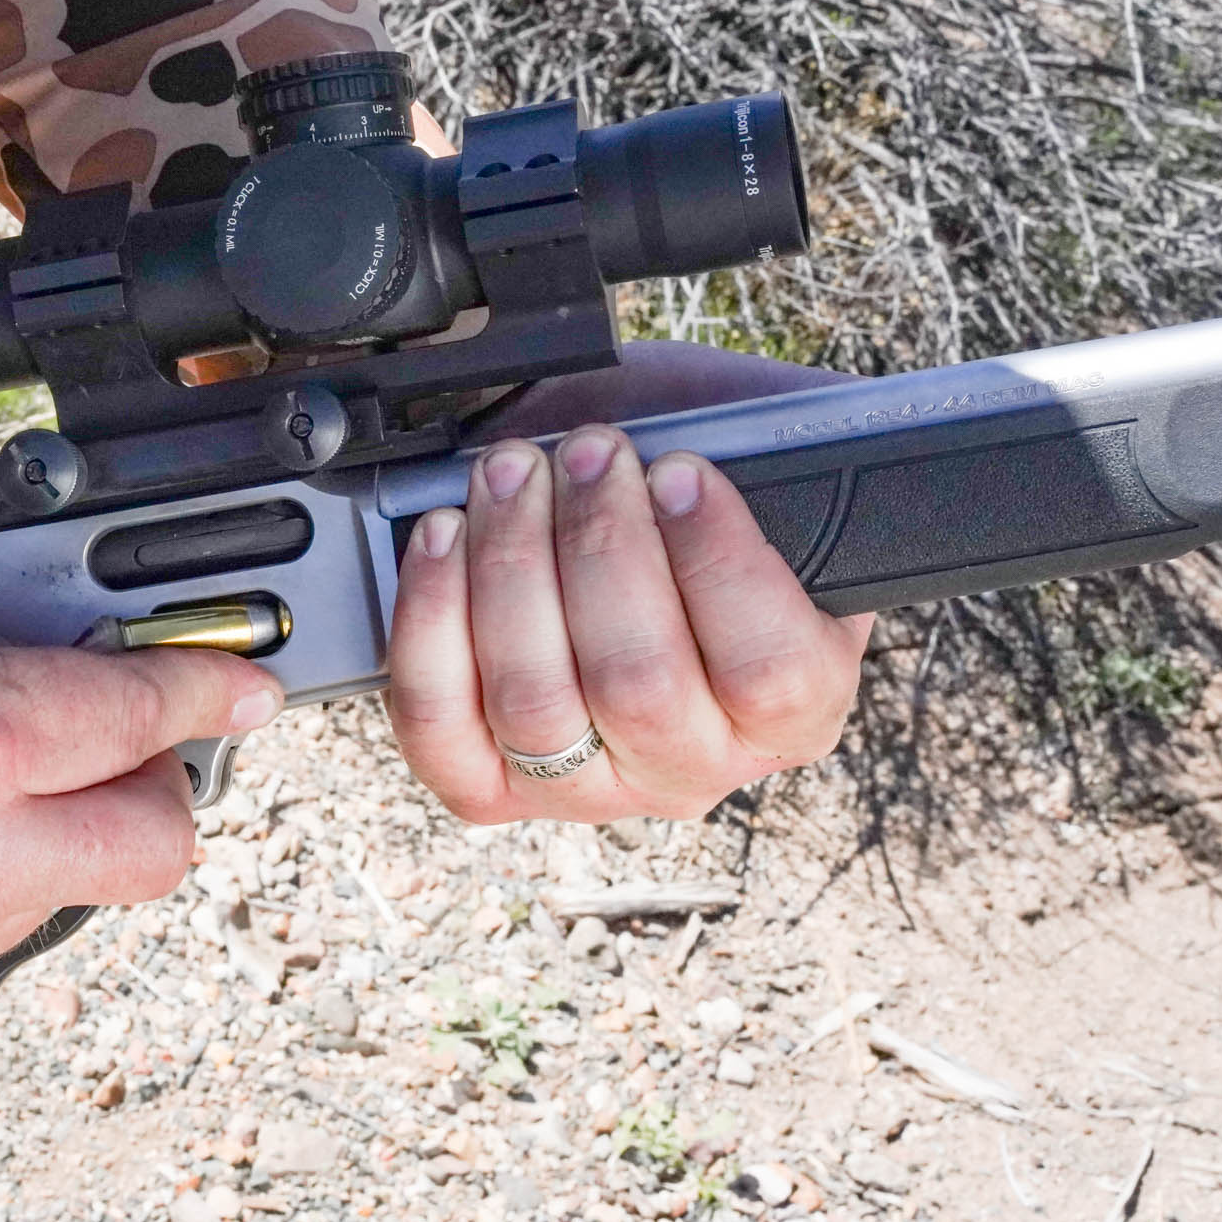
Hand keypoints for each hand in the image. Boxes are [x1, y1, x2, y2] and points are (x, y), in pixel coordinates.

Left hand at [386, 342, 874, 823]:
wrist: (599, 526)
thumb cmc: (676, 490)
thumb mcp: (752, 455)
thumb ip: (769, 449)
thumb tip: (744, 432)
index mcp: (792, 710)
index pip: (771, 672)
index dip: (719, 563)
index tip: (682, 471)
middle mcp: (691, 767)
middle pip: (639, 685)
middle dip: (600, 543)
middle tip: (587, 452)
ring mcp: (585, 789)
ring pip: (536, 701)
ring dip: (511, 566)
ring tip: (510, 475)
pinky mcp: (486, 784)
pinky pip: (442, 725)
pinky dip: (430, 620)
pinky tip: (442, 537)